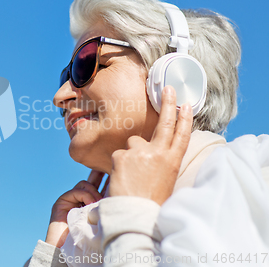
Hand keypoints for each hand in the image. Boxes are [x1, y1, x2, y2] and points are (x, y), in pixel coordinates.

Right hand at [45, 170, 107, 247]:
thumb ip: (106, 207)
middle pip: (90, 181)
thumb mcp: (101, 220)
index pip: (97, 186)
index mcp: (89, 204)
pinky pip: (76, 191)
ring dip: (93, 191)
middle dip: (98, 175)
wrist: (70, 251)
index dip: (104, 179)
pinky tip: (90, 204)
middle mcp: (78, 200)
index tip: (113, 173)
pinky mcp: (61, 203)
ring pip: (84, 185)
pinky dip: (85, 196)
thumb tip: (119, 195)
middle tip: (106, 171)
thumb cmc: (90, 240)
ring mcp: (69, 200)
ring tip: (98, 202)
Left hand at [108, 85, 192, 204]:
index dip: (185, 119)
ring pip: (133, 143)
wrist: (135, 215)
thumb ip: (158, 161)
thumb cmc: (149, 202)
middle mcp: (159, 153)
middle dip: (168, 104)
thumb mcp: (163, 180)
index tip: (186, 104)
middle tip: (168, 89)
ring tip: (131, 176)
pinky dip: (117, 164)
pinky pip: (118, 154)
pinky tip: (121, 178)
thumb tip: (147, 147)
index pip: (182, 135)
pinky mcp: (122, 155)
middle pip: (165, 124)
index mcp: (172, 162)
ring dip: (130, 154)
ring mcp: (140, 152)